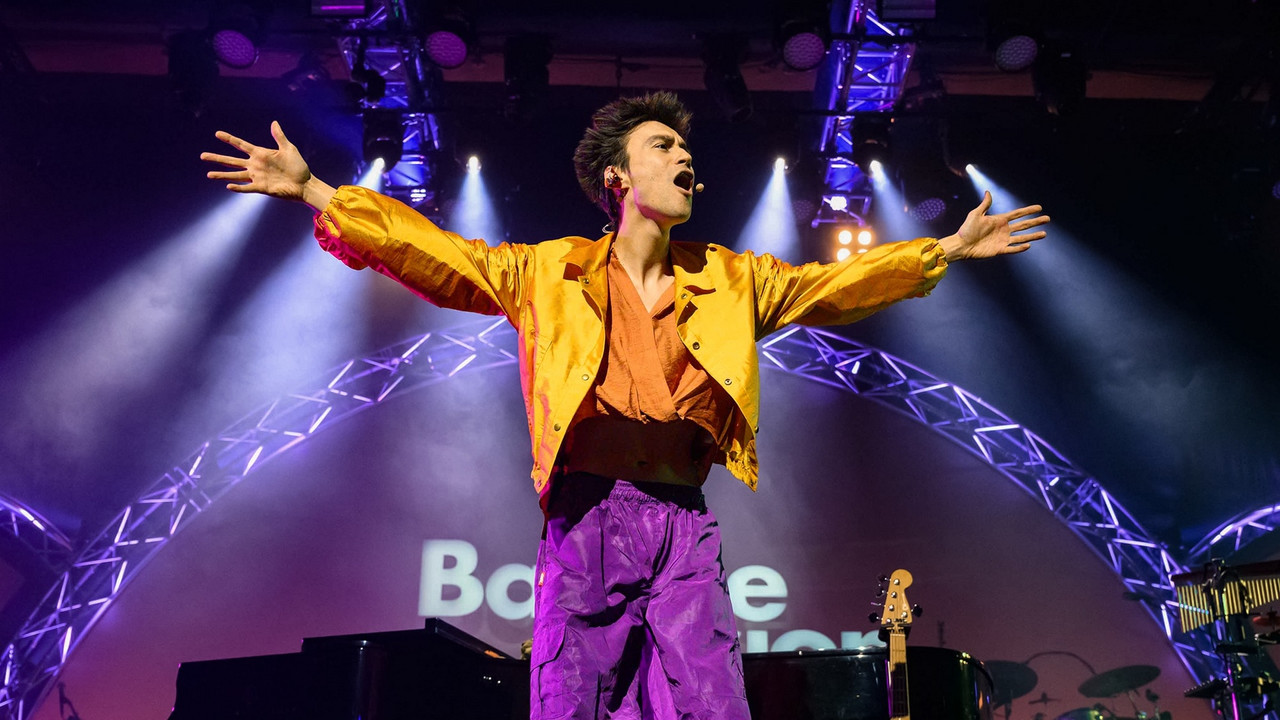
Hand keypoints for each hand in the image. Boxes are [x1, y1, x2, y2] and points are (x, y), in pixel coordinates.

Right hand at [201, 121, 331, 206]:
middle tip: (202, 156)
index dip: (229, 139)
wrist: (304, 184)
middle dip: (217, 158)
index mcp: (260, 154)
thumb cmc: (298, 166)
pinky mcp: (262, 188)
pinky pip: (247, 188)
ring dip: (222, 175)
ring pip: (235, 175)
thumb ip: (279, 137)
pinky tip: (228, 186)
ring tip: (208, 174)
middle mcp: (255, 165)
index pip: (241, 145)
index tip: (217, 134)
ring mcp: (257, 177)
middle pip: (232, 161)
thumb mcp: (289, 149)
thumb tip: (274, 122)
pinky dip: (238, 187)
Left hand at [940, 191, 1048, 260]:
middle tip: (1047, 219)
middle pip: (1023, 225)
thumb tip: (988, 192)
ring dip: (1033, 236)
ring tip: (1044, 234)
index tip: (1039, 208)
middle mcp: (1003, 230)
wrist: (961, 245)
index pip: (1017, 214)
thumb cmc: (966, 229)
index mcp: (999, 220)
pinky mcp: (999, 250)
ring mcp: (1003, 240)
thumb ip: (984, 205)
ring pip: (1022, 237)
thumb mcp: (975, 214)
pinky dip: (1020, 248)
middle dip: (1035, 222)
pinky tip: (1029, 245)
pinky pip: (1012, 249)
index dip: (1028, 211)